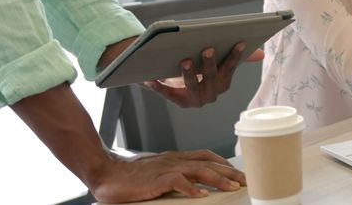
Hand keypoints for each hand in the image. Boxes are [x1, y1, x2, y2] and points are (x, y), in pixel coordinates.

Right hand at [90, 149, 245, 201]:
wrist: (106, 173)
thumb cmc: (130, 175)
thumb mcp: (158, 173)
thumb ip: (175, 176)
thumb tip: (195, 187)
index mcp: (175, 158)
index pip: (206, 156)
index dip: (224, 163)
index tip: (238, 172)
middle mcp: (174, 160)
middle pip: (208, 163)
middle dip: (229, 171)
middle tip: (246, 180)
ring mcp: (165, 168)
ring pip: (198, 170)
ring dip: (217, 178)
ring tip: (232, 187)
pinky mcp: (155, 180)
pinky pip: (177, 181)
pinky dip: (191, 188)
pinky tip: (201, 195)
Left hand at [140, 43, 263, 107]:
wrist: (182, 89)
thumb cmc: (203, 71)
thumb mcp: (219, 64)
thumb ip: (238, 58)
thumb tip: (261, 53)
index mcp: (223, 83)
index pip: (230, 68)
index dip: (234, 56)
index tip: (238, 42)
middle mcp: (211, 94)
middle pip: (211, 78)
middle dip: (210, 64)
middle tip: (207, 49)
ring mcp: (194, 99)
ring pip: (192, 87)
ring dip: (189, 75)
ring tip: (185, 61)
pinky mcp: (177, 100)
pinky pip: (168, 93)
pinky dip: (159, 86)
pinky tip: (151, 77)